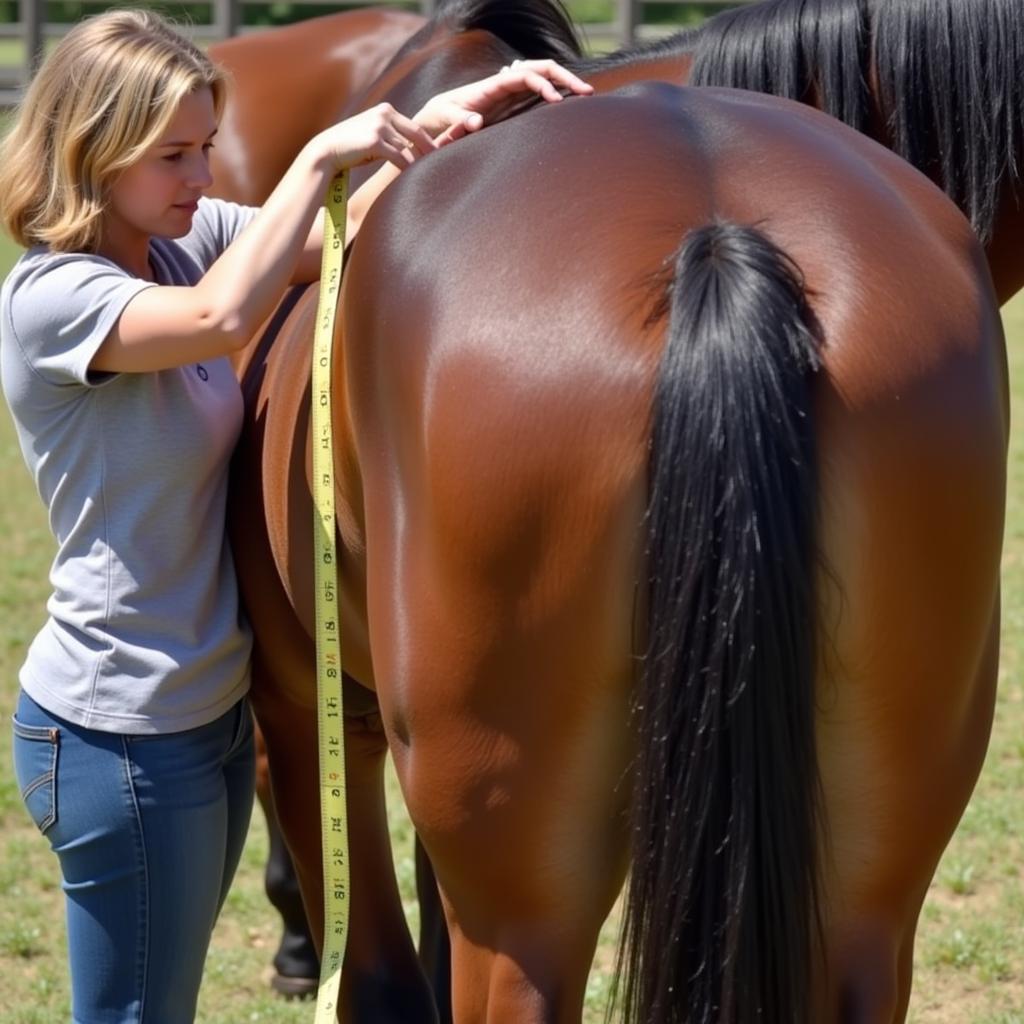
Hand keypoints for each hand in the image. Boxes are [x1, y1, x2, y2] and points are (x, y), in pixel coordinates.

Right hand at [311, 103, 437, 172]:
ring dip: (419, 162)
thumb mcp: (374, 137)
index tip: (439, 153)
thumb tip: (409, 151)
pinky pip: (398, 157)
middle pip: (417, 132)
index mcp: (386, 110)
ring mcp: (379, 126)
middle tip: (445, 162)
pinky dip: (407, 168)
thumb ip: (391, 139)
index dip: (428, 141)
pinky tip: (414, 177)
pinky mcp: (374, 140)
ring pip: (407, 147)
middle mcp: (384, 114)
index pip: (413, 126)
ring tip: (430, 174)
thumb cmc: (351, 148)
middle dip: (431, 149)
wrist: (326, 151)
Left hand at [415, 59, 593, 143]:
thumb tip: (477, 123)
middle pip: (541, 68)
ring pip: (544, 75)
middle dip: (565, 77)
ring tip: (585, 94)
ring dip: (565, 82)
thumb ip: (460, 121)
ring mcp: (510, 89)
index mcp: (492, 85)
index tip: (557, 100)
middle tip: (587, 92)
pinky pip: (538, 88)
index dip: (543, 84)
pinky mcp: (512, 100)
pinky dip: (555, 89)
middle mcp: (505, 82)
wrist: (437, 114)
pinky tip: (568, 99)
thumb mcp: (447, 119)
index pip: (526, 75)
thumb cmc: (441, 116)